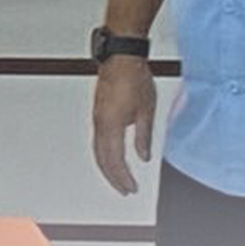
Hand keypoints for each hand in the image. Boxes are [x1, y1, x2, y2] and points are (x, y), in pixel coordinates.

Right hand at [90, 55, 155, 199]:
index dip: (123, 177)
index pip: (115, 160)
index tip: (131, 188)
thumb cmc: (134, 77)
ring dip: (107, 166)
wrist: (121, 57)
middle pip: (102, 159)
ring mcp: (97, 117)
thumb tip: (144, 155)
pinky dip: (104, 153)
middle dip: (113, 177)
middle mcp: (100, 123)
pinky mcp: (98, 112)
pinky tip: (112, 155)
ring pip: (98, 150)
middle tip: (124, 189)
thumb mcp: (147, 111)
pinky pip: (98, 139)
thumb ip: (143, 136)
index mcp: (112, 125)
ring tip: (118, 177)